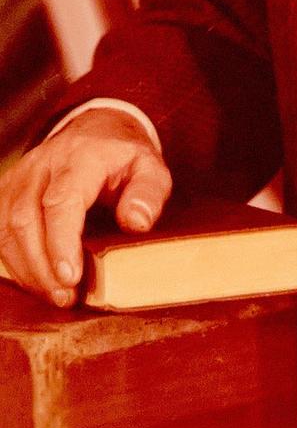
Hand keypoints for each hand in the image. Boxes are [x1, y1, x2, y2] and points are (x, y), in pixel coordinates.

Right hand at [0, 108, 171, 306]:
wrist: (97, 130)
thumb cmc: (124, 158)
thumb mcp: (151, 168)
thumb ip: (148, 193)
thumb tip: (136, 223)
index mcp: (82, 155)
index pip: (62, 200)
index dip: (61, 242)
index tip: (71, 277)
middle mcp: (44, 162)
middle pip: (27, 218)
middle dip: (42, 266)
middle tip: (66, 297)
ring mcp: (21, 175)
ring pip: (6, 227)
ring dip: (27, 268)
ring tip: (55, 294)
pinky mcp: (8, 189)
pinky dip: (13, 259)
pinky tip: (35, 279)